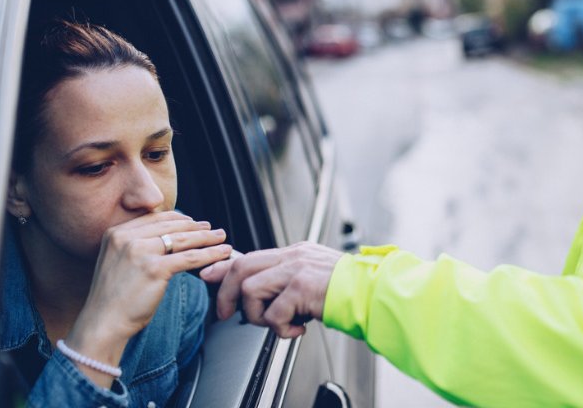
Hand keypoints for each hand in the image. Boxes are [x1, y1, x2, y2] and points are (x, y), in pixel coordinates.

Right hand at [65, 212, 230, 378]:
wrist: (102, 324)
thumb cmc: (113, 299)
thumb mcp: (118, 262)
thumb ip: (136, 247)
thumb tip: (166, 238)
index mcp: (116, 233)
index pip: (155, 219)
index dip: (178, 219)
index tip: (193, 222)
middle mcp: (126, 238)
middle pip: (171, 226)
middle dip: (196, 227)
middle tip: (212, 228)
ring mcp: (140, 252)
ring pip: (183, 240)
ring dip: (207, 238)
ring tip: (222, 238)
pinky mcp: (154, 269)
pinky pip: (189, 258)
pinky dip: (209, 254)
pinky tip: (221, 253)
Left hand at [200, 242, 341, 338]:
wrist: (375, 293)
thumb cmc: (349, 292)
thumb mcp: (314, 278)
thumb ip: (289, 280)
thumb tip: (263, 294)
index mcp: (295, 252)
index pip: (250, 254)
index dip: (223, 266)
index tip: (207, 276)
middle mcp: (294, 256)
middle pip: (242, 266)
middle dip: (226, 293)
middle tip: (226, 314)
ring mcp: (297, 269)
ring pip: (251, 289)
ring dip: (257, 315)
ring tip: (278, 324)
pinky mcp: (302, 287)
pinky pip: (273, 313)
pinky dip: (280, 328)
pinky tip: (297, 330)